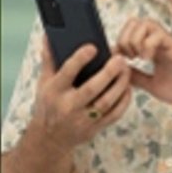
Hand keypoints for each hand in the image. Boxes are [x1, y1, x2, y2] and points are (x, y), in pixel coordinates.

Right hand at [32, 38, 132, 152]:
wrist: (50, 138)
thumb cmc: (48, 104)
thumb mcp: (44, 82)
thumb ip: (49, 59)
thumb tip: (49, 35)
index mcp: (54, 91)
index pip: (67, 72)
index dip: (80, 59)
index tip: (93, 47)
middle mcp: (68, 106)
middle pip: (92, 88)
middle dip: (108, 72)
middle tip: (120, 58)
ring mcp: (82, 119)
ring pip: (106, 102)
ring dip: (120, 85)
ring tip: (127, 70)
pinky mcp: (95, 128)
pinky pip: (114, 114)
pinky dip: (124, 100)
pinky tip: (128, 88)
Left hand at [115, 18, 171, 107]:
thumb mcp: (153, 84)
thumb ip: (137, 77)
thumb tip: (120, 72)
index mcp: (153, 48)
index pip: (129, 32)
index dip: (119, 43)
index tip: (119, 61)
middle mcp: (159, 41)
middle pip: (133, 22)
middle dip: (124, 39)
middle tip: (129, 57)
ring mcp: (168, 41)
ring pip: (143, 23)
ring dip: (134, 40)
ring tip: (138, 57)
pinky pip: (155, 34)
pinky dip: (146, 45)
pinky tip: (148, 60)